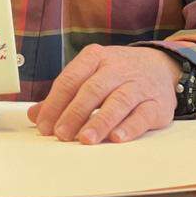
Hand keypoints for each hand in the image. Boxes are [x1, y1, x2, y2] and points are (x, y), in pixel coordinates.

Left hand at [27, 45, 180, 143]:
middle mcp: (117, 68)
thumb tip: (34, 115)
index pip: (70, 80)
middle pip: (92, 90)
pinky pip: (143, 114)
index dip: (55, 104)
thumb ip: (63, 96)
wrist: (160, 65)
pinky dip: (129, 127)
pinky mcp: (157, 103)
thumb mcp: (89, 75)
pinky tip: (116, 138)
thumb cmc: (117, 73)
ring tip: (86, 139)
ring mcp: (139, 85)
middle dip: (75, 113)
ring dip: (100, 121)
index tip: (44, 125)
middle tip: (61, 134)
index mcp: (94, 58)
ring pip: (118, 101)